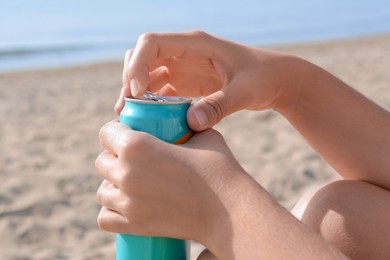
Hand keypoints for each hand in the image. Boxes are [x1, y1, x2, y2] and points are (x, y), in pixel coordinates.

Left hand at [95, 120, 246, 243]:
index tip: (126, 134)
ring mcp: (127, 202)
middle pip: (101, 161)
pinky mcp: (133, 226)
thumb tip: (185, 117)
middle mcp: (126, 173)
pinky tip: (126, 205)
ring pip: (102, 191)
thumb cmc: (219, 169)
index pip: (106, 132)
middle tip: (133, 160)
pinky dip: (111, 211)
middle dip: (114, 157)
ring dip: (112, 185)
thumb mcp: (203, 135)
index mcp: (136, 145)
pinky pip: (105, 218)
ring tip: (131, 183)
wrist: (229, 211)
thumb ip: (187, 124)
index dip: (115, 131)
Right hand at [116, 31, 297, 130]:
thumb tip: (191, 122)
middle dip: (130, 81)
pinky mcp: (186, 84)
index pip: (151, 43)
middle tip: (127, 109)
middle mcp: (183, 53)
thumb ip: (220, 105)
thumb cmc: (263, 77)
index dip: (137, 65)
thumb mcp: (245, 91)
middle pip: (142, 58)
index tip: (138, 92)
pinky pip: (160, 92)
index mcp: (194, 44)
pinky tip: (148, 122)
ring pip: (147, 76)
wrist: (275, 80)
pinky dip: (151, 105)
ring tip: (130, 119)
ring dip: (137, 95)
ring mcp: (183, 68)